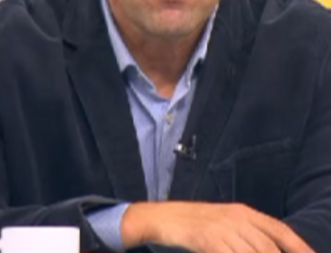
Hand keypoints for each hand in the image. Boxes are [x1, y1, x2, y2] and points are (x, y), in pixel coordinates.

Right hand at [121, 202, 313, 252]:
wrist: (160, 218)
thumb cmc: (191, 223)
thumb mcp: (223, 220)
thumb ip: (246, 232)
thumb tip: (267, 247)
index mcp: (243, 211)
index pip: (281, 230)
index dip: (299, 247)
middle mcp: (236, 218)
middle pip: (269, 248)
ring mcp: (222, 228)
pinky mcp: (207, 239)